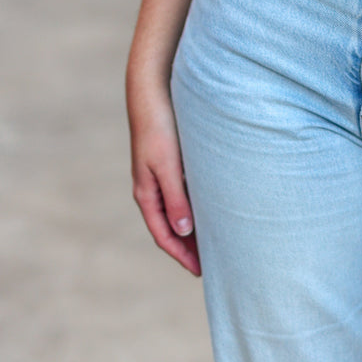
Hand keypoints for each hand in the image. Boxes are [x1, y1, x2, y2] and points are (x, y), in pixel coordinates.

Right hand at [127, 76, 199, 275]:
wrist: (151, 91)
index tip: (200, 271)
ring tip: (216, 239)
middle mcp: (151, 188)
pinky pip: (182, 192)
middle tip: (213, 261)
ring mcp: (159, 175)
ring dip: (193, 226)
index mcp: (146, 193)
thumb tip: (184, 231)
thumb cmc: (159, 126)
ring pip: (178, 209)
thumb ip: (175, 198)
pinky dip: (195, 204)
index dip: (181, 254)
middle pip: (170, 225)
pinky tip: (211, 206)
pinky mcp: (170, 161)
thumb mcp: (167, 165)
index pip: (163, 234)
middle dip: (189, 245)